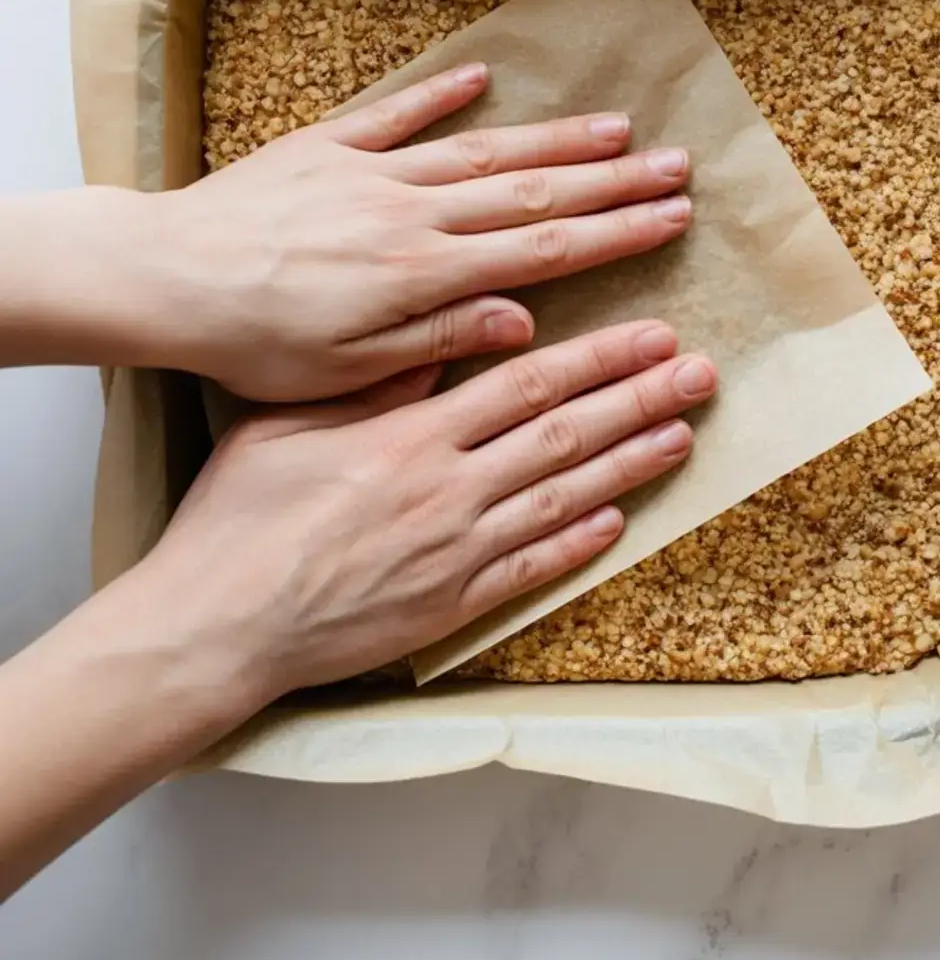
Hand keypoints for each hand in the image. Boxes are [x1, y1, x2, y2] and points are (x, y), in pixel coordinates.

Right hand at [133, 321, 716, 704]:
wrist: (220, 623)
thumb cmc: (238, 516)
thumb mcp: (290, 423)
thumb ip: (375, 385)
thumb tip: (444, 345)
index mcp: (411, 437)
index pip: (527, 385)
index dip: (597, 358)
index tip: (649, 336)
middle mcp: (448, 490)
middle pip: (565, 435)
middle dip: (639, 399)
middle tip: (699, 375)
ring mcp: (457, 553)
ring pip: (566, 498)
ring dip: (631, 463)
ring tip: (684, 435)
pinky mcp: (452, 606)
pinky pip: (533, 569)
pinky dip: (580, 544)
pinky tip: (622, 521)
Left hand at [152, 63, 691, 399]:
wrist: (166, 279)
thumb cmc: (254, 341)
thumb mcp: (350, 370)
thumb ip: (440, 340)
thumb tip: (522, 322)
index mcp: (424, 273)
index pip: (544, 249)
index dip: (615, 233)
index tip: (670, 219)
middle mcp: (411, 211)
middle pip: (532, 191)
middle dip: (612, 182)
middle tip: (677, 167)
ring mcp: (371, 171)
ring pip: (481, 150)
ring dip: (552, 138)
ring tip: (616, 127)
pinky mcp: (326, 147)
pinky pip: (395, 114)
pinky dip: (441, 94)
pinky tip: (483, 76)